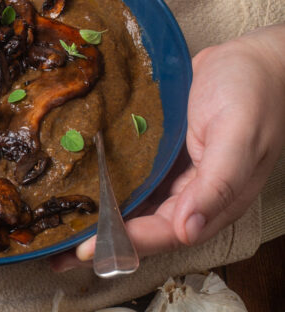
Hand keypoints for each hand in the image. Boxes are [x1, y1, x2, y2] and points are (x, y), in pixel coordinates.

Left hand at [51, 25, 284, 270]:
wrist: (255, 57)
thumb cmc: (253, 92)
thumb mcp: (239, 135)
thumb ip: (218, 185)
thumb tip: (189, 230)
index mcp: (214, 201)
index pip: (164, 233)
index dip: (124, 244)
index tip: (85, 251)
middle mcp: (191, 195)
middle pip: (141, 228)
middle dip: (101, 243)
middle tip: (56, 254)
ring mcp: (175, 174)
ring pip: (131, 206)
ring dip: (98, 220)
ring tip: (56, 231)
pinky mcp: (160, 153)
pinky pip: (129, 176)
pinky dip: (104, 186)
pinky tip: (78, 189)